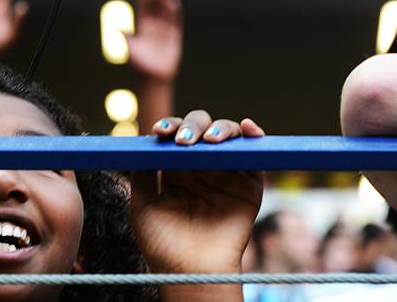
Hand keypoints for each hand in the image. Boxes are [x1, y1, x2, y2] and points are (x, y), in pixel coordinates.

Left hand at [126, 0, 182, 82]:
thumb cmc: (140, 65)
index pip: (142, 9)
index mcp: (141, 28)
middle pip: (154, 7)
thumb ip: (126, 38)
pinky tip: (174, 2)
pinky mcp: (175, 36)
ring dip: (164, 1)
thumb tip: (114, 27)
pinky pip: (176, 21)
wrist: (154, 78)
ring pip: (165, 11)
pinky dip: (175, 12)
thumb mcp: (131, 50)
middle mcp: (153, 27)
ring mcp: (164, 30)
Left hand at [130, 110, 264, 274]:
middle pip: (200, 129)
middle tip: (183, 141)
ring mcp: (225, 173)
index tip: (159, 132)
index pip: (174, 136)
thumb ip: (142, 175)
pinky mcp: (248, 184)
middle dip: (192, 126)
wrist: (191, 271)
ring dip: (221, 128)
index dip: (168, 127)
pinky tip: (246, 128)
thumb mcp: (142, 206)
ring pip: (227, 135)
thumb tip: (143, 144)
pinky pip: (254, 155)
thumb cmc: (163, 243)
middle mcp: (201, 167)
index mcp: (174, 169)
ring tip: (211, 140)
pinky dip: (253, 135)